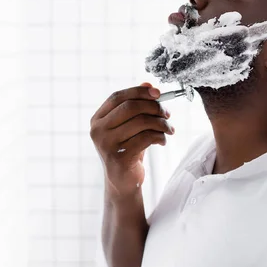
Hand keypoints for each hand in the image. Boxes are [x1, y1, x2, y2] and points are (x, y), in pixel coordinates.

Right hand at [90, 82, 173, 197]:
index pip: (117, 97)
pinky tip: (163, 141)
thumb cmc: (127, 149)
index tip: (158, 93)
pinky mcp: (119, 157)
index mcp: (97, 119)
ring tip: (169, 129)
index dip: (139, 91)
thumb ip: (136, 105)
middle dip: (153, 107)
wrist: (122, 182)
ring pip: (141, 122)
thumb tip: (148, 84)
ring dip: (161, 123)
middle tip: (167, 113)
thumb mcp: (130, 126)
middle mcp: (98, 130)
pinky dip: (160, 136)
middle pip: (130, 107)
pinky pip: (146, 138)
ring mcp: (106, 144)